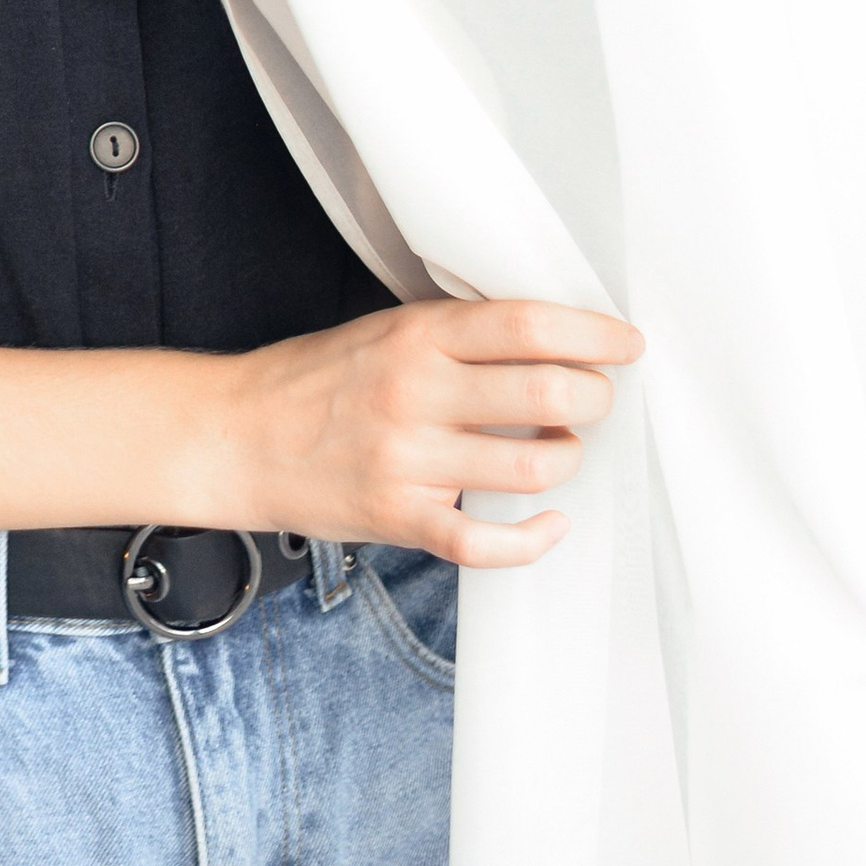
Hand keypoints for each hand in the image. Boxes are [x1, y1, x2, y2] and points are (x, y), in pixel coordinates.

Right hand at [206, 297, 643, 568]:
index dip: (593, 334)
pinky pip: (487, 540)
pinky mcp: (399, 517)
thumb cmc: (319, 379)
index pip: (527, 326)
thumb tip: (551, 341)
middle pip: (546, 391)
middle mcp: (416, 392)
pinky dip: (533, 537)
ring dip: (567, 459)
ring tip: (561, 449)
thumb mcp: (385, 330)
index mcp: (417, 335)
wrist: (238, 436)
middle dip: (594, 398)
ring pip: (532, 465)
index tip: (626, 344)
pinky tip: (549, 522)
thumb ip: (458, 335)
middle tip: (597, 400)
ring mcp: (408, 459)